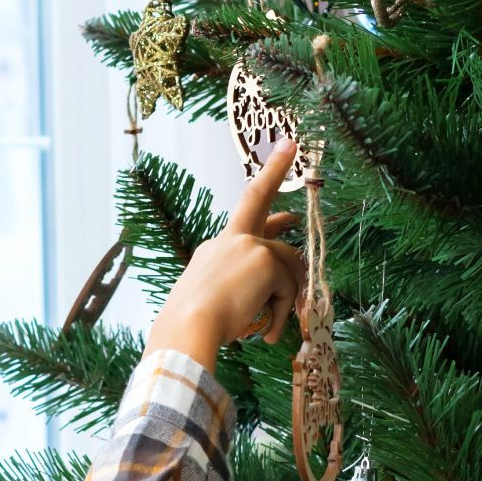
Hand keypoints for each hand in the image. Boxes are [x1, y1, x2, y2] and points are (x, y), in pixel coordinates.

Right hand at [143, 141, 304, 373]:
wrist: (188, 327)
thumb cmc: (193, 325)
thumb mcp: (215, 300)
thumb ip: (240, 289)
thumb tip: (267, 295)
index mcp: (215, 248)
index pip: (245, 209)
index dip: (269, 176)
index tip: (286, 149)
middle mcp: (231, 239)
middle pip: (266, 218)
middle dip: (278, 192)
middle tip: (293, 189)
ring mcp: (249, 245)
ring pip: (288, 265)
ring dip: (286, 297)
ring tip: (269, 326)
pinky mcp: (265, 260)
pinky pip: (288, 287)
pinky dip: (282, 312)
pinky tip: (266, 332)